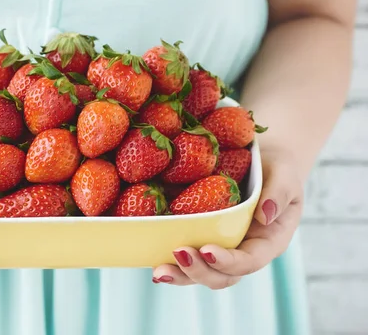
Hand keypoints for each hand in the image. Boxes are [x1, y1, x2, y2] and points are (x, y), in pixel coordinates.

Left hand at [152, 147, 303, 288]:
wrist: (260, 161)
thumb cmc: (277, 168)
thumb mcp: (285, 174)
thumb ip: (280, 193)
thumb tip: (265, 214)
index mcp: (268, 242)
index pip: (249, 261)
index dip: (227, 261)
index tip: (207, 249)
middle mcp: (244, 252)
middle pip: (222, 276)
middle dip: (199, 272)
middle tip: (178, 254)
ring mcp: (222, 249)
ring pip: (202, 273)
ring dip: (181, 275)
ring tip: (160, 270)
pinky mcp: (202, 239)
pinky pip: (188, 257)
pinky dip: (171, 261)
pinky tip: (152, 259)